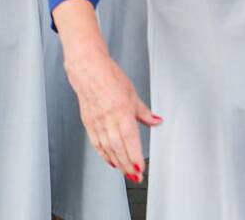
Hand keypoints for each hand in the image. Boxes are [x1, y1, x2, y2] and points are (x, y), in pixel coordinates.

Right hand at [65, 47, 161, 182]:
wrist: (87, 68)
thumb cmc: (109, 77)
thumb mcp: (132, 93)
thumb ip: (144, 112)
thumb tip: (157, 122)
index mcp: (121, 110)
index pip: (130, 138)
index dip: (135, 156)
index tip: (141, 169)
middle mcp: (108, 118)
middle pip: (118, 147)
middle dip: (127, 165)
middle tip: (135, 176)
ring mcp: (96, 121)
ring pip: (107, 147)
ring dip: (117, 162)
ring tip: (126, 172)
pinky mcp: (88, 122)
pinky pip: (96, 142)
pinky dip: (104, 154)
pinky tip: (111, 160)